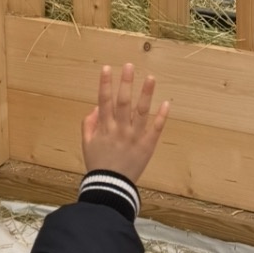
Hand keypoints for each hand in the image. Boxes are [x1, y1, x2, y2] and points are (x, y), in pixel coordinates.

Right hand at [81, 63, 169, 184]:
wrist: (111, 186)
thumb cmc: (98, 164)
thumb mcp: (87, 144)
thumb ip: (89, 124)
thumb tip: (96, 107)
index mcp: (104, 128)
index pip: (104, 101)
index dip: (105, 84)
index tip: (107, 68)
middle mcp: (120, 129)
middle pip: (123, 102)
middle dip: (126, 83)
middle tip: (130, 66)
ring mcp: (134, 137)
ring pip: (141, 112)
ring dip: (146, 94)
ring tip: (151, 78)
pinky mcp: (147, 146)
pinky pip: (155, 129)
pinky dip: (161, 117)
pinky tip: (166, 103)